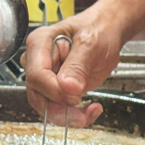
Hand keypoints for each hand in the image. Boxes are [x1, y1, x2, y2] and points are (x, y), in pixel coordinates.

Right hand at [22, 10, 124, 126]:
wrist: (107, 33)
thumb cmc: (98, 29)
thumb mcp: (91, 42)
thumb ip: (78, 64)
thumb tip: (67, 87)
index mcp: (40, 43)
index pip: (37, 75)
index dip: (55, 90)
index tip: (76, 94)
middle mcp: (38, 61)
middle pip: (38, 95)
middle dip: (60, 108)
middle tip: (83, 109)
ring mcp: (46, 77)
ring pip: (46, 107)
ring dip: (68, 115)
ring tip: (90, 110)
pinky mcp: (56, 90)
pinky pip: (58, 110)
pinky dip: (74, 116)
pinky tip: (91, 109)